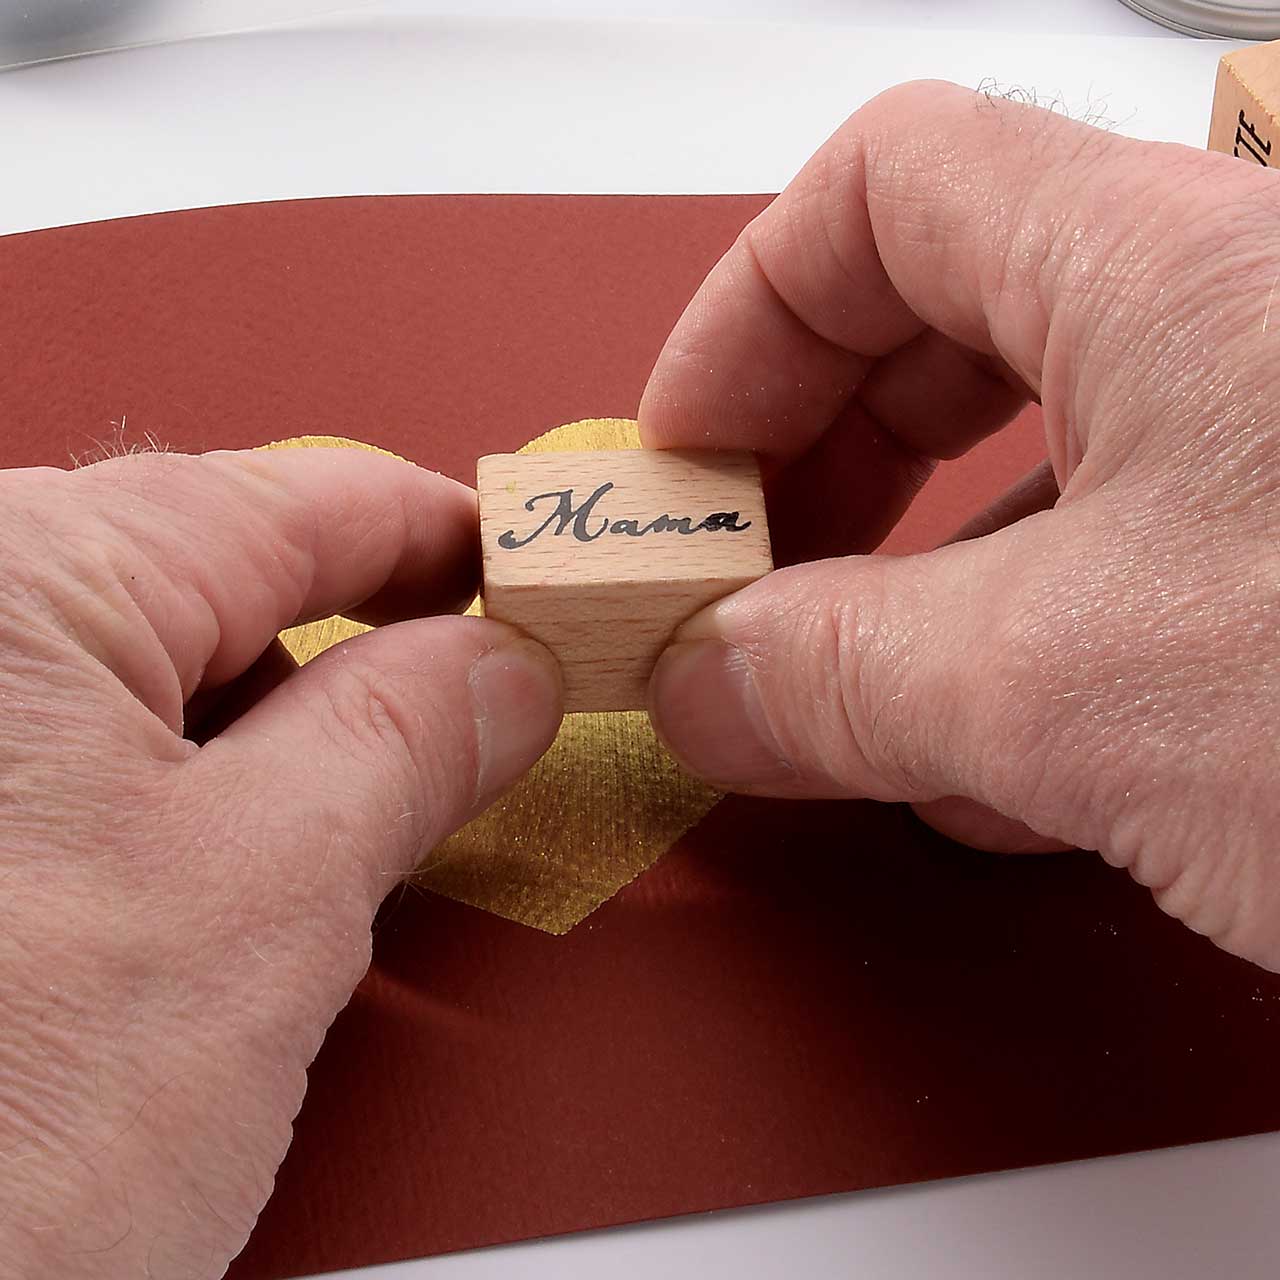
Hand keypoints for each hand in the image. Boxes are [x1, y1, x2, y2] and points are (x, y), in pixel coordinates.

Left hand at [0, 448, 561, 1274]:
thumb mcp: (262, 903)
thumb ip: (407, 741)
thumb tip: (502, 669)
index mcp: (18, 574)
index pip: (304, 500)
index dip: (444, 537)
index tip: (521, 574)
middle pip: (227, 578)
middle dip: (365, 648)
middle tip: (473, 718)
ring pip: (158, 676)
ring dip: (275, 741)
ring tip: (344, 834)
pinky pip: (88, 754)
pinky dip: (186, 797)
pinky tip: (218, 880)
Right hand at [642, 81, 1279, 970]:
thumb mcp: (1083, 690)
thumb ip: (844, 679)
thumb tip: (708, 681)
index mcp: (1167, 265)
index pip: (879, 187)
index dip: (745, 314)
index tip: (691, 455)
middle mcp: (1244, 318)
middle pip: (946, 312)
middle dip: (822, 452)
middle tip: (760, 572)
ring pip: (1039, 456)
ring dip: (916, 579)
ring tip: (851, 692)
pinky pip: (1132, 564)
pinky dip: (1029, 655)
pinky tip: (998, 765)